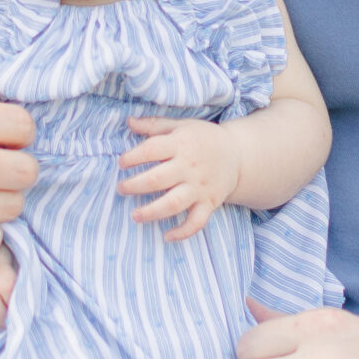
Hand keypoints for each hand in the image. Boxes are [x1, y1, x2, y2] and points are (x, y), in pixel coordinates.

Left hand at [117, 116, 241, 239]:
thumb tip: (129, 121)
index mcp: (181, 144)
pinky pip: (197, 221)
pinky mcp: (209, 203)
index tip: (121, 163)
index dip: (133, 157)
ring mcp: (199, 187)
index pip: (152, 150)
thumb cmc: (203, 138)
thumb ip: (154, 125)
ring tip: (135, 216)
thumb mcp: (181, 125)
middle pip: (158, 179)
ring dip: (152, 212)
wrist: (238, 154)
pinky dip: (183, 232)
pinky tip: (167, 236)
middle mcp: (189, 167)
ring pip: (174, 203)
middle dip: (135, 186)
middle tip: (121, 189)